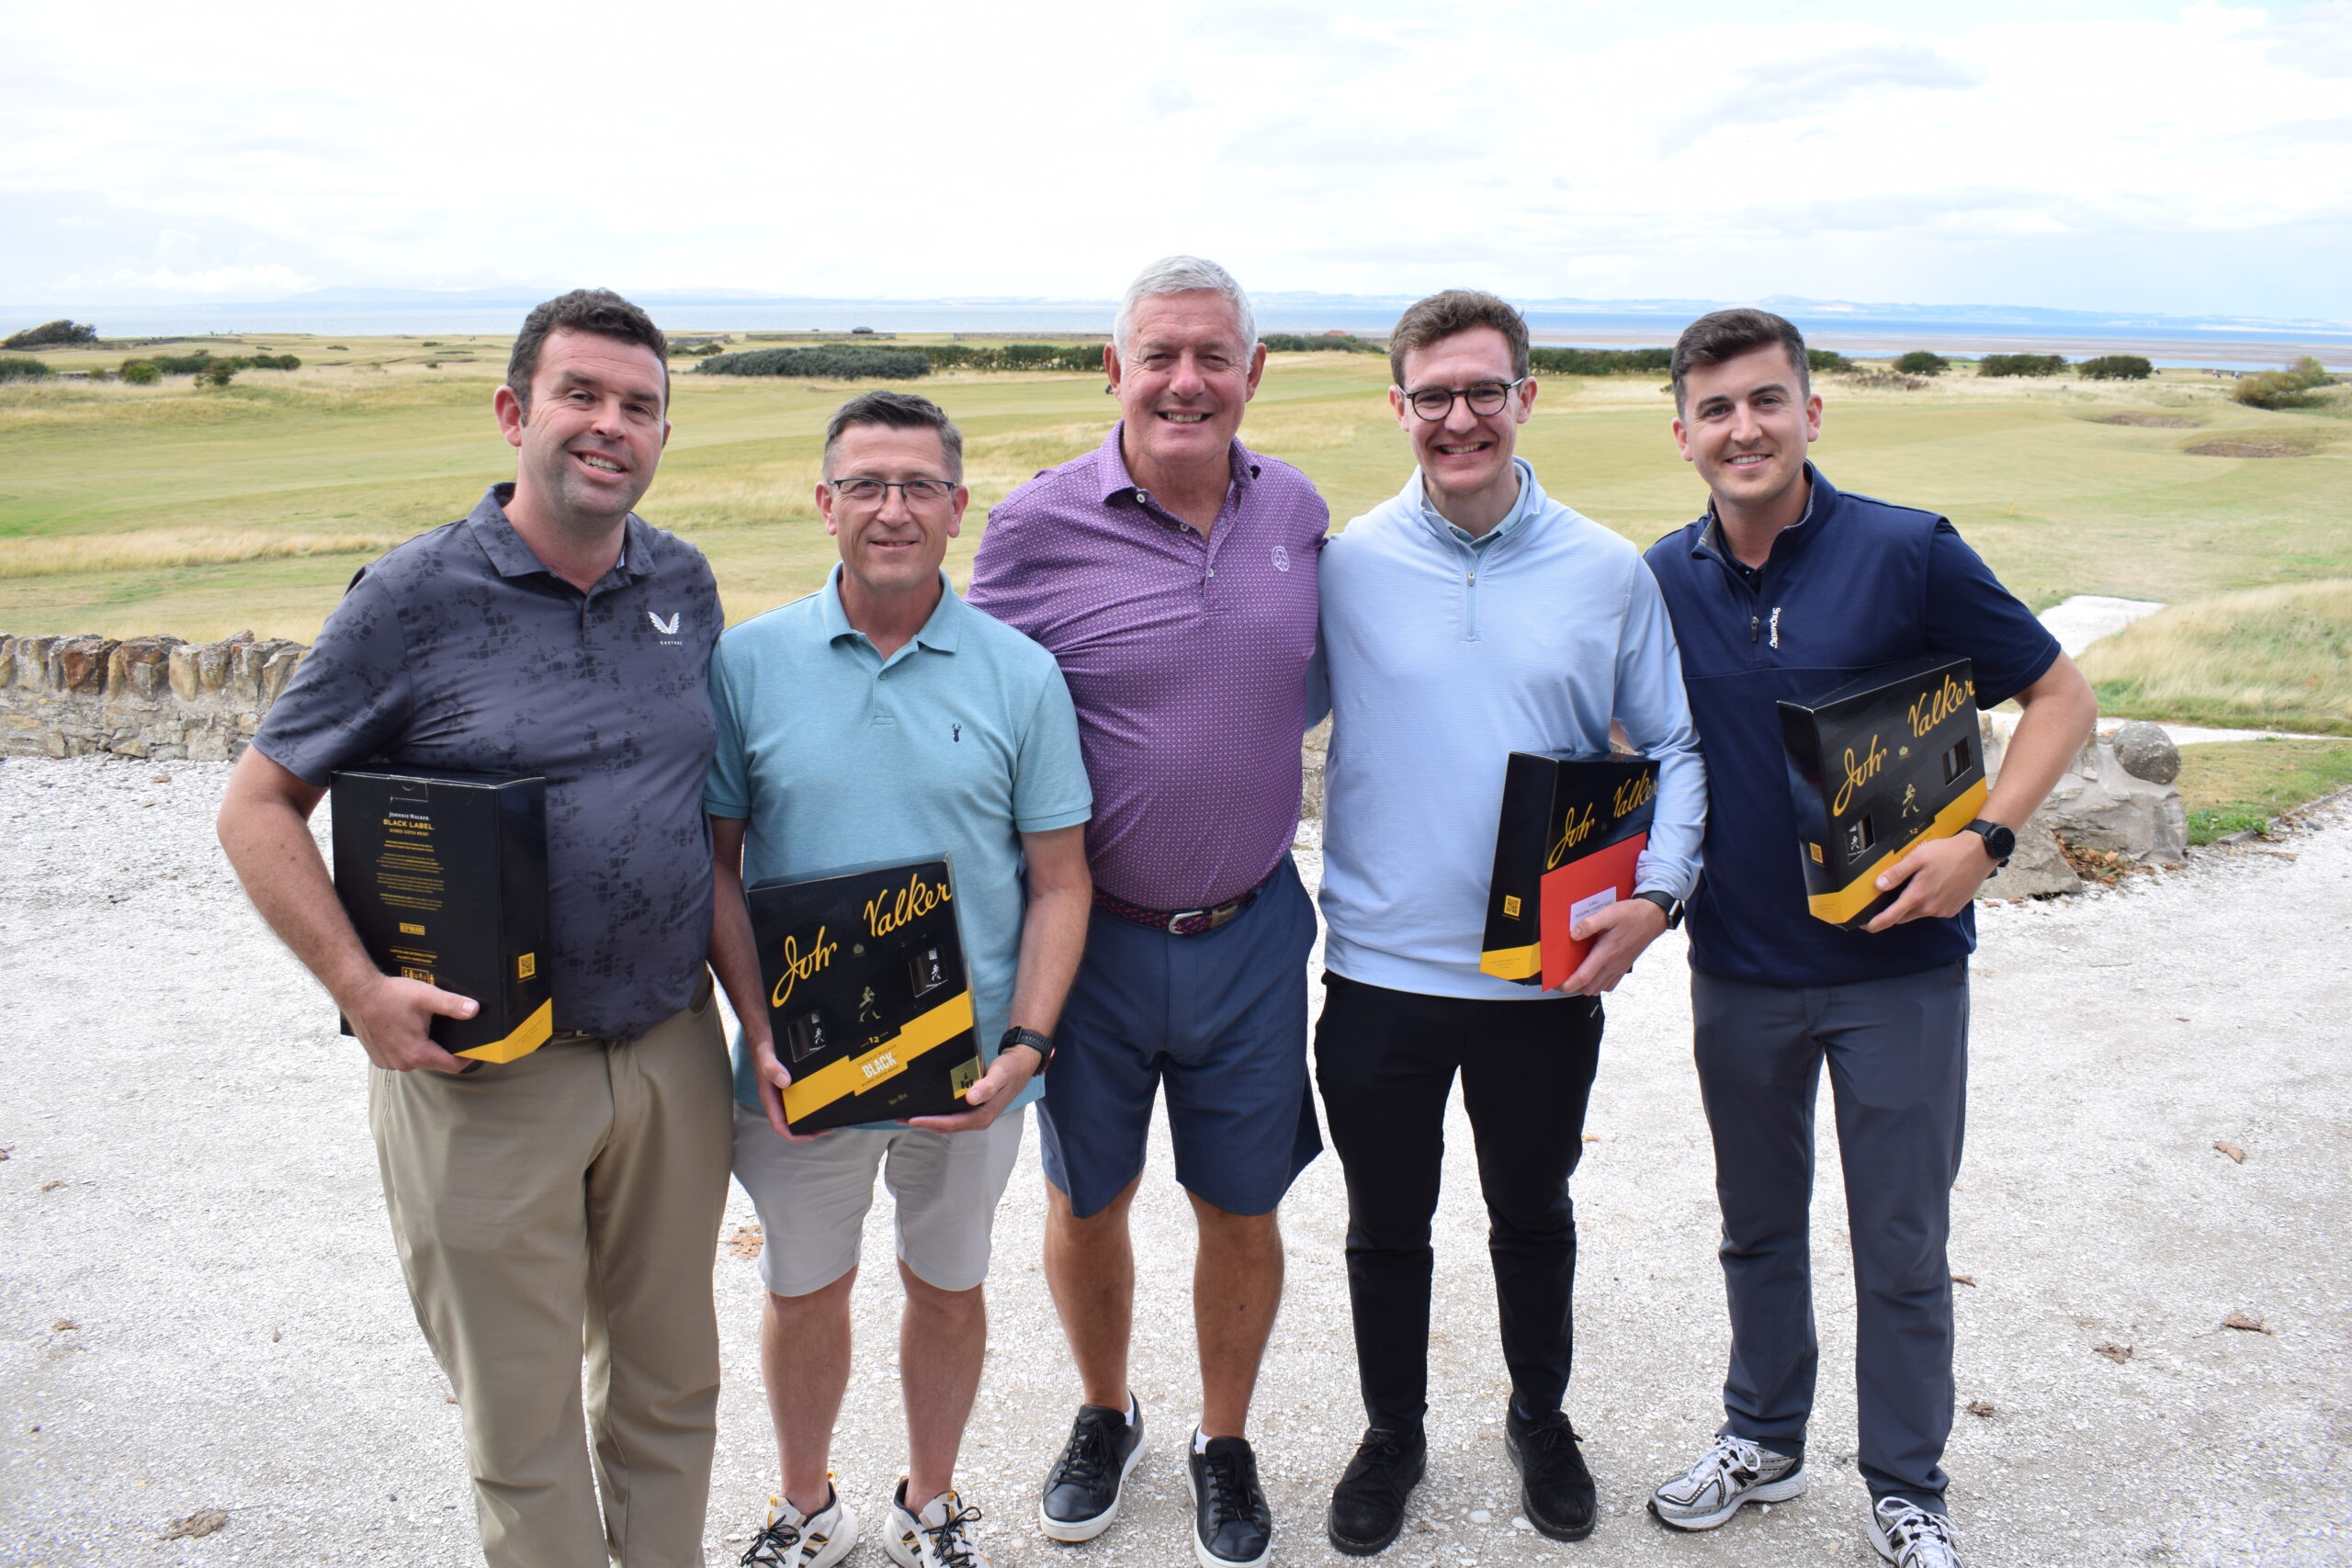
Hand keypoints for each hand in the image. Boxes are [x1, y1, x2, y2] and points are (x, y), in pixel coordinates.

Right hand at [339, 972, 477, 1074]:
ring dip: (426, 1047)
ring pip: (418, 1060)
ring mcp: (389, 1062)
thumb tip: (474, 1010)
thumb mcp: (427, 996)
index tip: (475, 1047)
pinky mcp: (379, 1058)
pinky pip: (402, 1057)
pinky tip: (408, 1030)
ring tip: (426, 1027)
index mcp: (417, 1053)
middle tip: (449, 1030)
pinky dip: (408, 1047)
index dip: (468, 1057)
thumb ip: (453, 1005)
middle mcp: (403, 1063)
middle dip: (446, 1048)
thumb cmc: (389, 995)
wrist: (357, 993)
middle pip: (436, 1062)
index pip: (453, 1066)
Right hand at [748, 1030, 825, 1141]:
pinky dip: (812, 1098)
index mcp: (769, 1096)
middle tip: (829, 1124)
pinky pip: (801, 1094)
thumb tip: (785, 1083)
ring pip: (797, 1108)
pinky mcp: (789, 1079)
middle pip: (791, 1120)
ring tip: (830, 1112)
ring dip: (812, 1113)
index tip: (813, 1134)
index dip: (796, 1135)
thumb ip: (772, 1068)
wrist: (762, 1026)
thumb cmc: (762, 1042)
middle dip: (809, 1126)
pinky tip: (824, 1094)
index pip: (780, 1125)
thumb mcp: (766, 1054)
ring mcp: (782, 1088)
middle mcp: (776, 1095)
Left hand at [903, 1045, 1038, 1132]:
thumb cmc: (1010, 1070)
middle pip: (945, 1126)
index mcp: (983, 1116)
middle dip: (923, 1123)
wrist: (1020, 1065)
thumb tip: (972, 1098)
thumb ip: (987, 1086)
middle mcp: (977, 1119)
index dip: (931, 1122)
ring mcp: (974, 1115)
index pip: (952, 1123)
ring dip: (927, 1120)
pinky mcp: (971, 1109)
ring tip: (907, 1114)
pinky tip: (926, 1107)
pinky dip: (936, 1114)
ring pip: (946, 1123)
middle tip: (901, 1118)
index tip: (913, 1118)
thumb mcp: (1000, 1075)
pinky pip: (950, 1115)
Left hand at [1555, 896, 1668, 995]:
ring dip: (1586, 986)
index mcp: (1606, 953)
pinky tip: (1594, 973)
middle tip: (1563, 977)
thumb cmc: (1632, 915)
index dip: (1567, 984)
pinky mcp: (1624, 967)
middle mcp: (1613, 964)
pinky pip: (1609, 985)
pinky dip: (1599, 984)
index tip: (1557, 984)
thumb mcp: (1609, 914)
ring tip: (1577, 975)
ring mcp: (1619, 968)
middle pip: (1589, 988)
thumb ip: (1589, 924)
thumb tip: (1574, 934)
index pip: (1583, 977)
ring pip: (1599, 988)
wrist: (1653, 918)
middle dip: (1573, 987)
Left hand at [1864, 833, 1998, 930]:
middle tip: (1884, 903)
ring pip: (1918, 914)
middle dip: (1892, 913)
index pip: (1891, 917)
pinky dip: (1926, 904)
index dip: (1875, 923)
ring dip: (1911, 906)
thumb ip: (1897, 873)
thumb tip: (1879, 885)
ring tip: (1912, 888)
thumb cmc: (1949, 853)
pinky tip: (1930, 888)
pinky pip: (1932, 911)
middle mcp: (1930, 908)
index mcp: (1918, 896)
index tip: (1865, 926)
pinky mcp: (1952, 909)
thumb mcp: (1918, 857)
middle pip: (1902, 917)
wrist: (1979, 854)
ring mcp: (1942, 910)